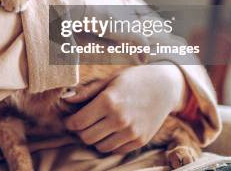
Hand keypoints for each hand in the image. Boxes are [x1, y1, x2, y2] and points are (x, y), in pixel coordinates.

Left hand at [63, 65, 187, 153]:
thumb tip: (65, 99)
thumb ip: (87, 92)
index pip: (78, 122)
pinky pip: (116, 150)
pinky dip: (110, 143)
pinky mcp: (140, 141)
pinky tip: (111, 131)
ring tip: (97, 126)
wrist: (165, 86)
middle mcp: (119, 119)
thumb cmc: (133, 79)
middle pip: (87, 137)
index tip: (70, 119)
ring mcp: (131, 132)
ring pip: (100, 147)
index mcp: (108, 101)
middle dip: (80, 131)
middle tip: (82, 123)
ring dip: (95, 139)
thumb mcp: (109, 80)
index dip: (70, 122)